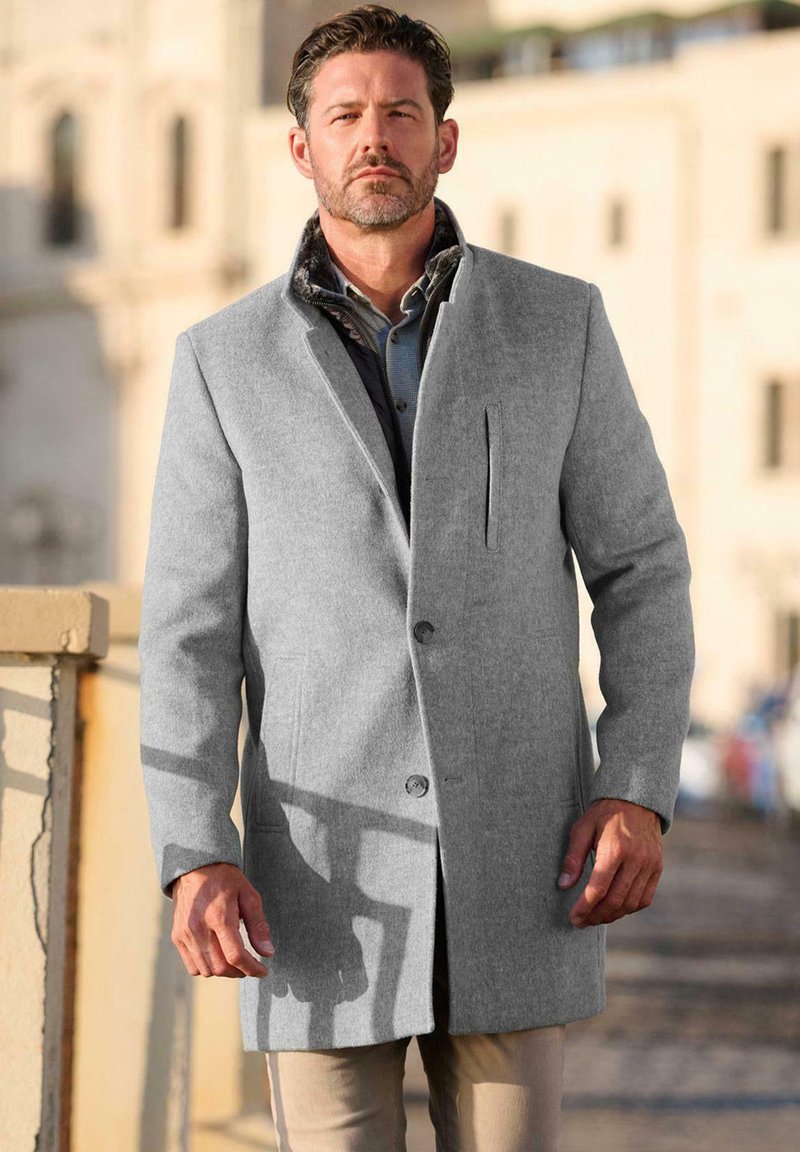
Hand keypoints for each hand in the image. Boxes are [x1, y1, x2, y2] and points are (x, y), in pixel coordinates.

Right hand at [170, 862, 274, 977]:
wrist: (195, 868)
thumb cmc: (226, 880)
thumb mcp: (249, 896)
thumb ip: (258, 925)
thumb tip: (268, 952)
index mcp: (219, 916)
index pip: (236, 955)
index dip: (252, 968)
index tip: (263, 971)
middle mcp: (199, 928)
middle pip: (221, 967)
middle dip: (240, 972)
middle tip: (250, 965)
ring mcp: (185, 934)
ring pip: (207, 971)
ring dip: (224, 972)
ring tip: (235, 962)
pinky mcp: (177, 937)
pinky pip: (192, 966)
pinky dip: (207, 969)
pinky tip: (218, 957)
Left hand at [557, 799, 662, 927]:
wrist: (636, 800)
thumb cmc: (604, 813)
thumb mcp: (583, 828)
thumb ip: (573, 858)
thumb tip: (563, 885)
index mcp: (615, 848)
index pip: (598, 888)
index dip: (584, 907)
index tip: (574, 918)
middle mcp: (636, 859)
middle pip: (615, 900)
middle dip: (596, 916)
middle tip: (581, 922)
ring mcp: (650, 865)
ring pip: (631, 903)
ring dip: (612, 916)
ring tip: (595, 918)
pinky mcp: (657, 868)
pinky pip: (645, 898)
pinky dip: (629, 908)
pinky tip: (615, 909)